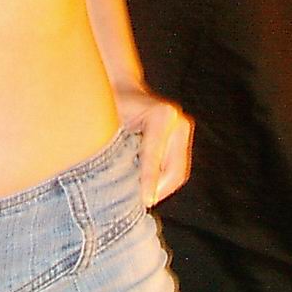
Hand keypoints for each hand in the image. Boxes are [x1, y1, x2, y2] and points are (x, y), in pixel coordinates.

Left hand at [114, 85, 193, 207]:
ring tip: (143, 197)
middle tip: (141, 204)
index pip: (154, 156)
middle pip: (175, 169)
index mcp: (161, 115)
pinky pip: (177, 167)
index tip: (145, 201)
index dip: (149, 181)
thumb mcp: (108, 122)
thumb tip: (110, 179)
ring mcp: (183, 129)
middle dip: (159, 190)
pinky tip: (149, 187)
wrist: (124, 87)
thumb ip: (112, 146)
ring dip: (162, 188)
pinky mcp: (182, 138)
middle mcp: (178, 121)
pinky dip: (164, 180)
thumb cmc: (112, 102)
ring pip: (178, 172)